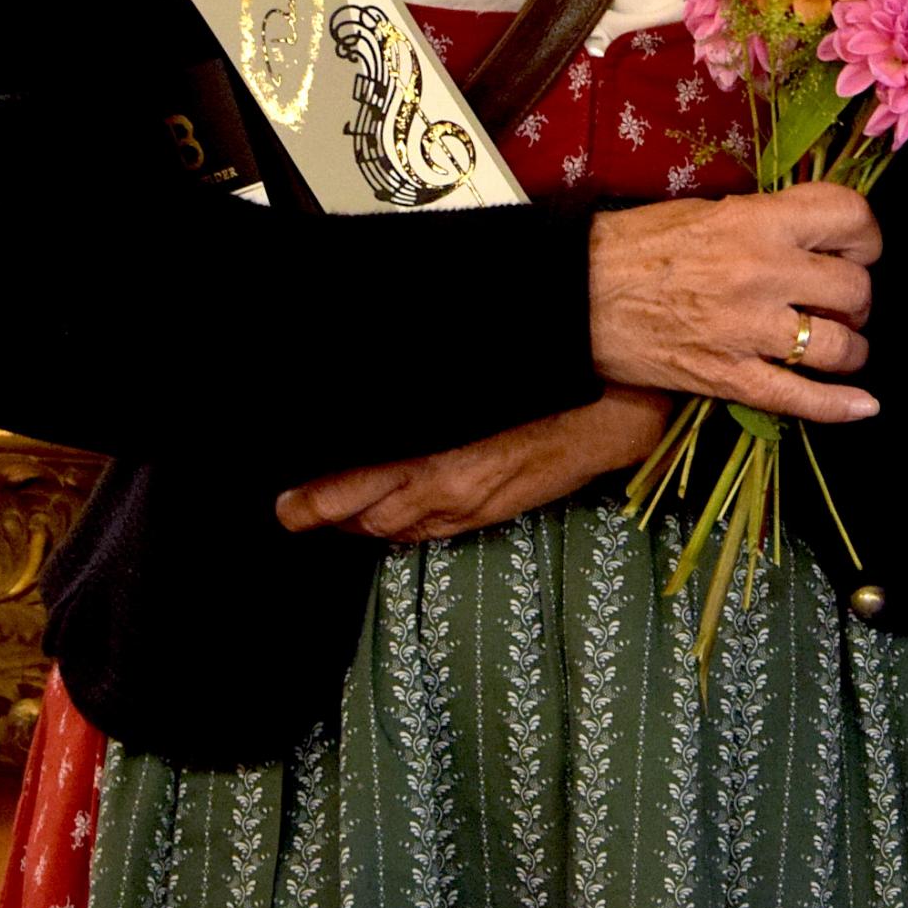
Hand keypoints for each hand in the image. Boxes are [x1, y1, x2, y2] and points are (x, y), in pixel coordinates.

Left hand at [276, 385, 671, 541]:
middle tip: (291, 511)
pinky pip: (433, 532)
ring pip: (397, 529)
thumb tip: (379, 387)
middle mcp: (447, 488)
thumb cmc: (552, 379)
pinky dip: (403, 528)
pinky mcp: (493, 511)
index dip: (317, 497)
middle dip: (325, 514)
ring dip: (362, 524)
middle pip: (367, 516)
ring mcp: (471, 505)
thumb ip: (423, 390)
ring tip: (331, 515)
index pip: (357, 486)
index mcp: (436, 454)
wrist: (620, 407)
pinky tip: (391, 518)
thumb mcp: (478, 375)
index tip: (287, 502)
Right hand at [586, 183, 882, 422]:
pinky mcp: (730, 377)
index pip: (850, 219)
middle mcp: (763, 271)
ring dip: (850, 349)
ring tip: (838, 347)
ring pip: (840, 346)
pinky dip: (839, 406)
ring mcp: (749, 329)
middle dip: (856, 299)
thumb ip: (769, 221)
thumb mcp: (711, 210)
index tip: (858, 249)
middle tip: (838, 302)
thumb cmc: (638, 245)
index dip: (866, 237)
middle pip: (854, 288)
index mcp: (758, 220)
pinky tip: (863, 406)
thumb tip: (816, 237)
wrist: (578, 293)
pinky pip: (801, 398)